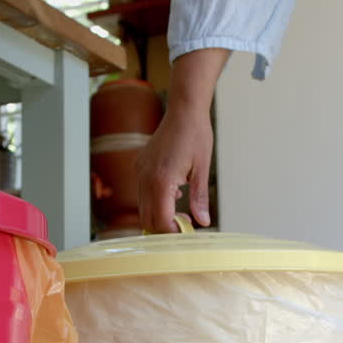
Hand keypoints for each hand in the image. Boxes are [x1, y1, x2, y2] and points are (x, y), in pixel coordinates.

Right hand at [137, 103, 212, 232]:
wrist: (184, 110)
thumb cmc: (196, 135)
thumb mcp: (202, 169)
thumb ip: (199, 198)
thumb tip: (202, 221)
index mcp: (162, 180)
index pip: (160, 220)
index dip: (173, 231)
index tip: (187, 232)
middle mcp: (146, 177)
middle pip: (147, 218)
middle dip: (164, 228)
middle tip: (184, 225)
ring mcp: (140, 171)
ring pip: (142, 208)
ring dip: (159, 215)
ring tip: (180, 211)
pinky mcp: (140, 166)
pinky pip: (142, 193)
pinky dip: (154, 202)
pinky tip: (174, 195)